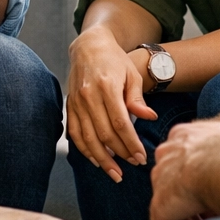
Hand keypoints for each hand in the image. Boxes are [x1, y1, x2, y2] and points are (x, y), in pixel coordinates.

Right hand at [67, 27, 156, 179]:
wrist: (89, 46)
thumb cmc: (115, 60)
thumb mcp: (132, 74)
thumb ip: (137, 98)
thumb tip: (149, 118)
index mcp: (107, 87)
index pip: (120, 123)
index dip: (131, 144)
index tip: (141, 157)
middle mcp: (89, 96)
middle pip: (104, 134)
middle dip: (120, 154)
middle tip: (134, 164)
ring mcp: (76, 102)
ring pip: (88, 138)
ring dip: (102, 159)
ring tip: (115, 173)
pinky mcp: (69, 106)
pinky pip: (74, 133)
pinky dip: (84, 149)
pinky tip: (95, 160)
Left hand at [149, 119, 219, 219]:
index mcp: (184, 136)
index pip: (182, 158)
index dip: (199, 178)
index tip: (217, 191)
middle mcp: (167, 153)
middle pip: (172, 180)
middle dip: (190, 198)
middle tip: (214, 212)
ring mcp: (160, 178)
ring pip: (168, 202)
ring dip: (187, 217)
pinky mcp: (161, 203)